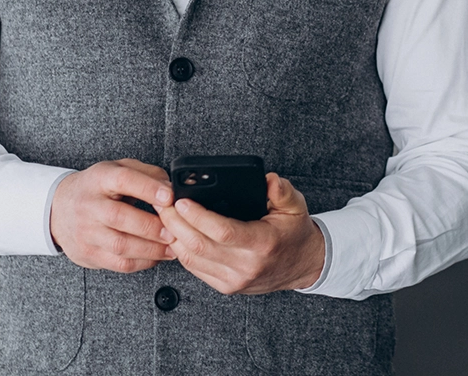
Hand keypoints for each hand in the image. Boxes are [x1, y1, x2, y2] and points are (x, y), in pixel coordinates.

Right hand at [50, 159, 176, 272]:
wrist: (60, 209)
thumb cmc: (97, 188)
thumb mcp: (118, 169)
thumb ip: (147, 174)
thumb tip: (172, 187)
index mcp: (99, 179)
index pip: (122, 180)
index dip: (147, 188)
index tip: (169, 197)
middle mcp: (89, 205)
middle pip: (119, 217)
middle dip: (152, 226)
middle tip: (174, 231)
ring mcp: (86, 232)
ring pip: (120, 245)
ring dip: (151, 249)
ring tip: (171, 248)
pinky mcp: (88, 254)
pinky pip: (119, 263)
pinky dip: (142, 262)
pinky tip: (156, 256)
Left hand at [159, 173, 324, 294]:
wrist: (303, 265)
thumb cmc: (295, 234)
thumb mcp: (295, 206)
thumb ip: (281, 190)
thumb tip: (268, 180)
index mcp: (263, 244)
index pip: (222, 231)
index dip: (197, 216)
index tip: (181, 201)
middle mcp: (247, 266)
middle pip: (199, 246)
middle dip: (175, 222)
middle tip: (163, 204)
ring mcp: (234, 280)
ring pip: (192, 259)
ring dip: (173, 236)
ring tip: (164, 216)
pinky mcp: (226, 286)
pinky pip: (195, 269)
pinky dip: (180, 250)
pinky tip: (175, 234)